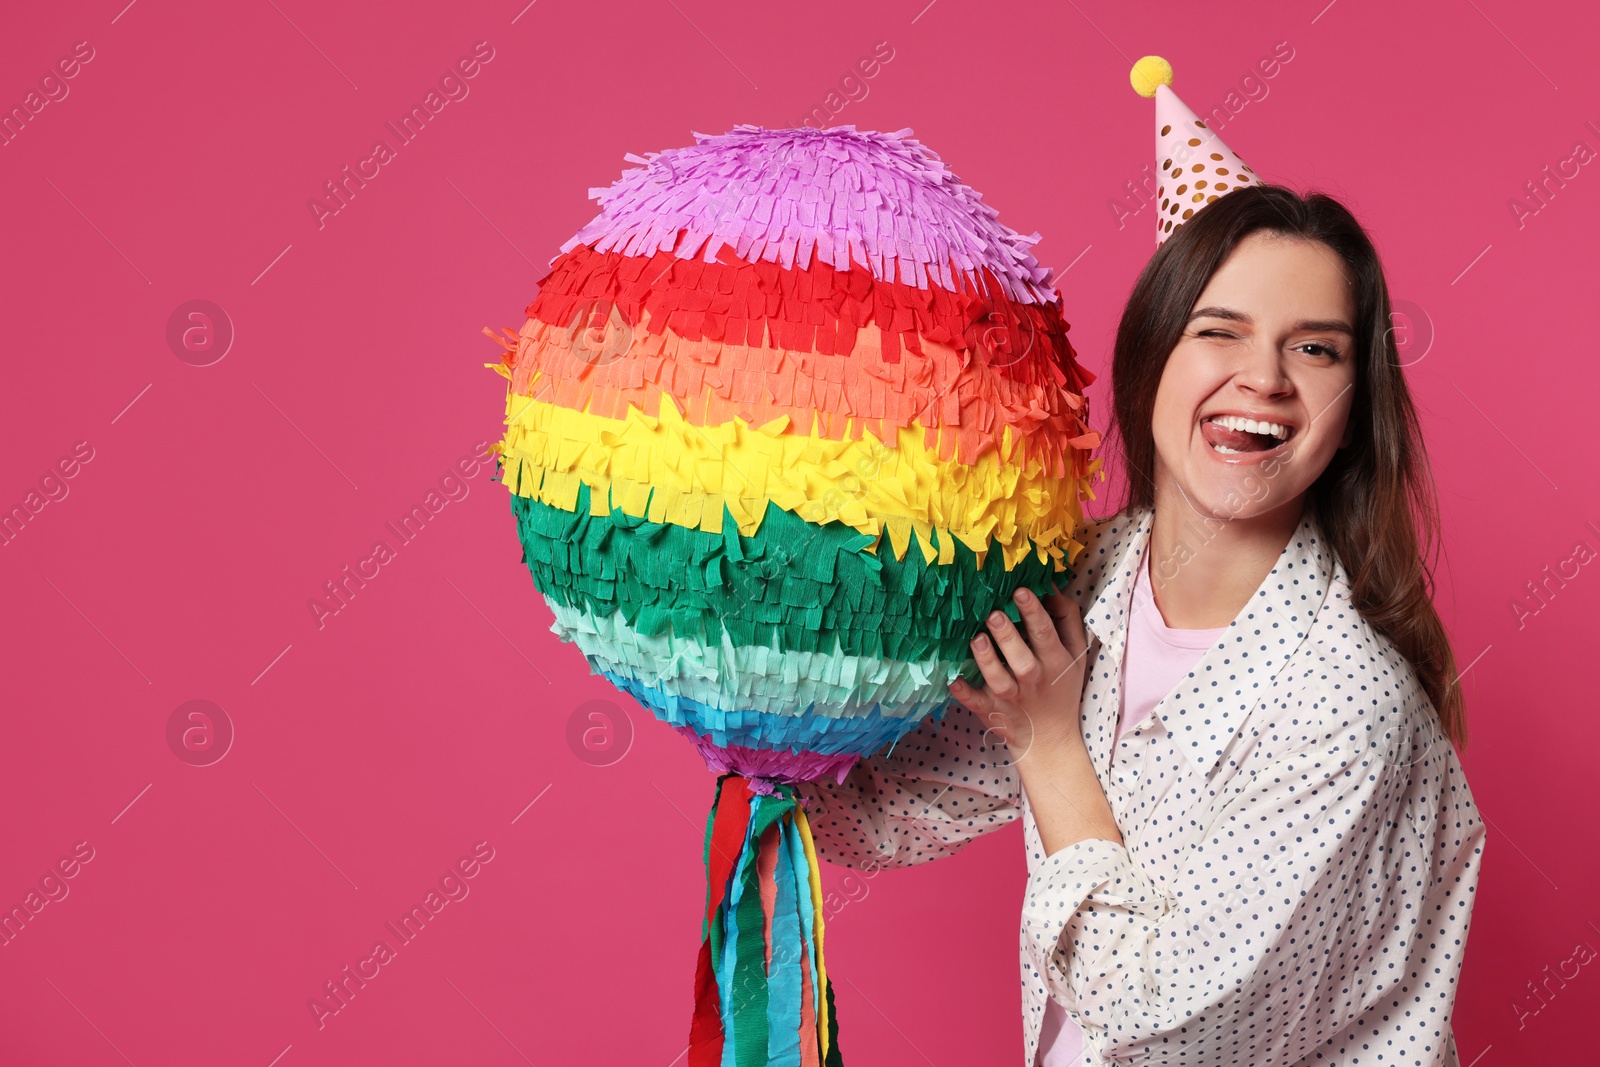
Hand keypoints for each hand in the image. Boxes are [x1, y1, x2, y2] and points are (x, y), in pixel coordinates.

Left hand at [948, 584, 1090, 767]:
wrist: (1050, 738)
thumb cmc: (1061, 686)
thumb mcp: (1075, 654)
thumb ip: (1066, 619)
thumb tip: (1051, 587)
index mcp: (1055, 662)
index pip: (1045, 634)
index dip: (1033, 612)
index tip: (1020, 591)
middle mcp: (1033, 679)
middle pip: (1021, 657)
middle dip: (1007, 635)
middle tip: (993, 614)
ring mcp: (1011, 697)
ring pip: (998, 679)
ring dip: (986, 659)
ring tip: (976, 638)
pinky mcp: (992, 712)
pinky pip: (977, 704)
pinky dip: (965, 694)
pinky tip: (953, 681)